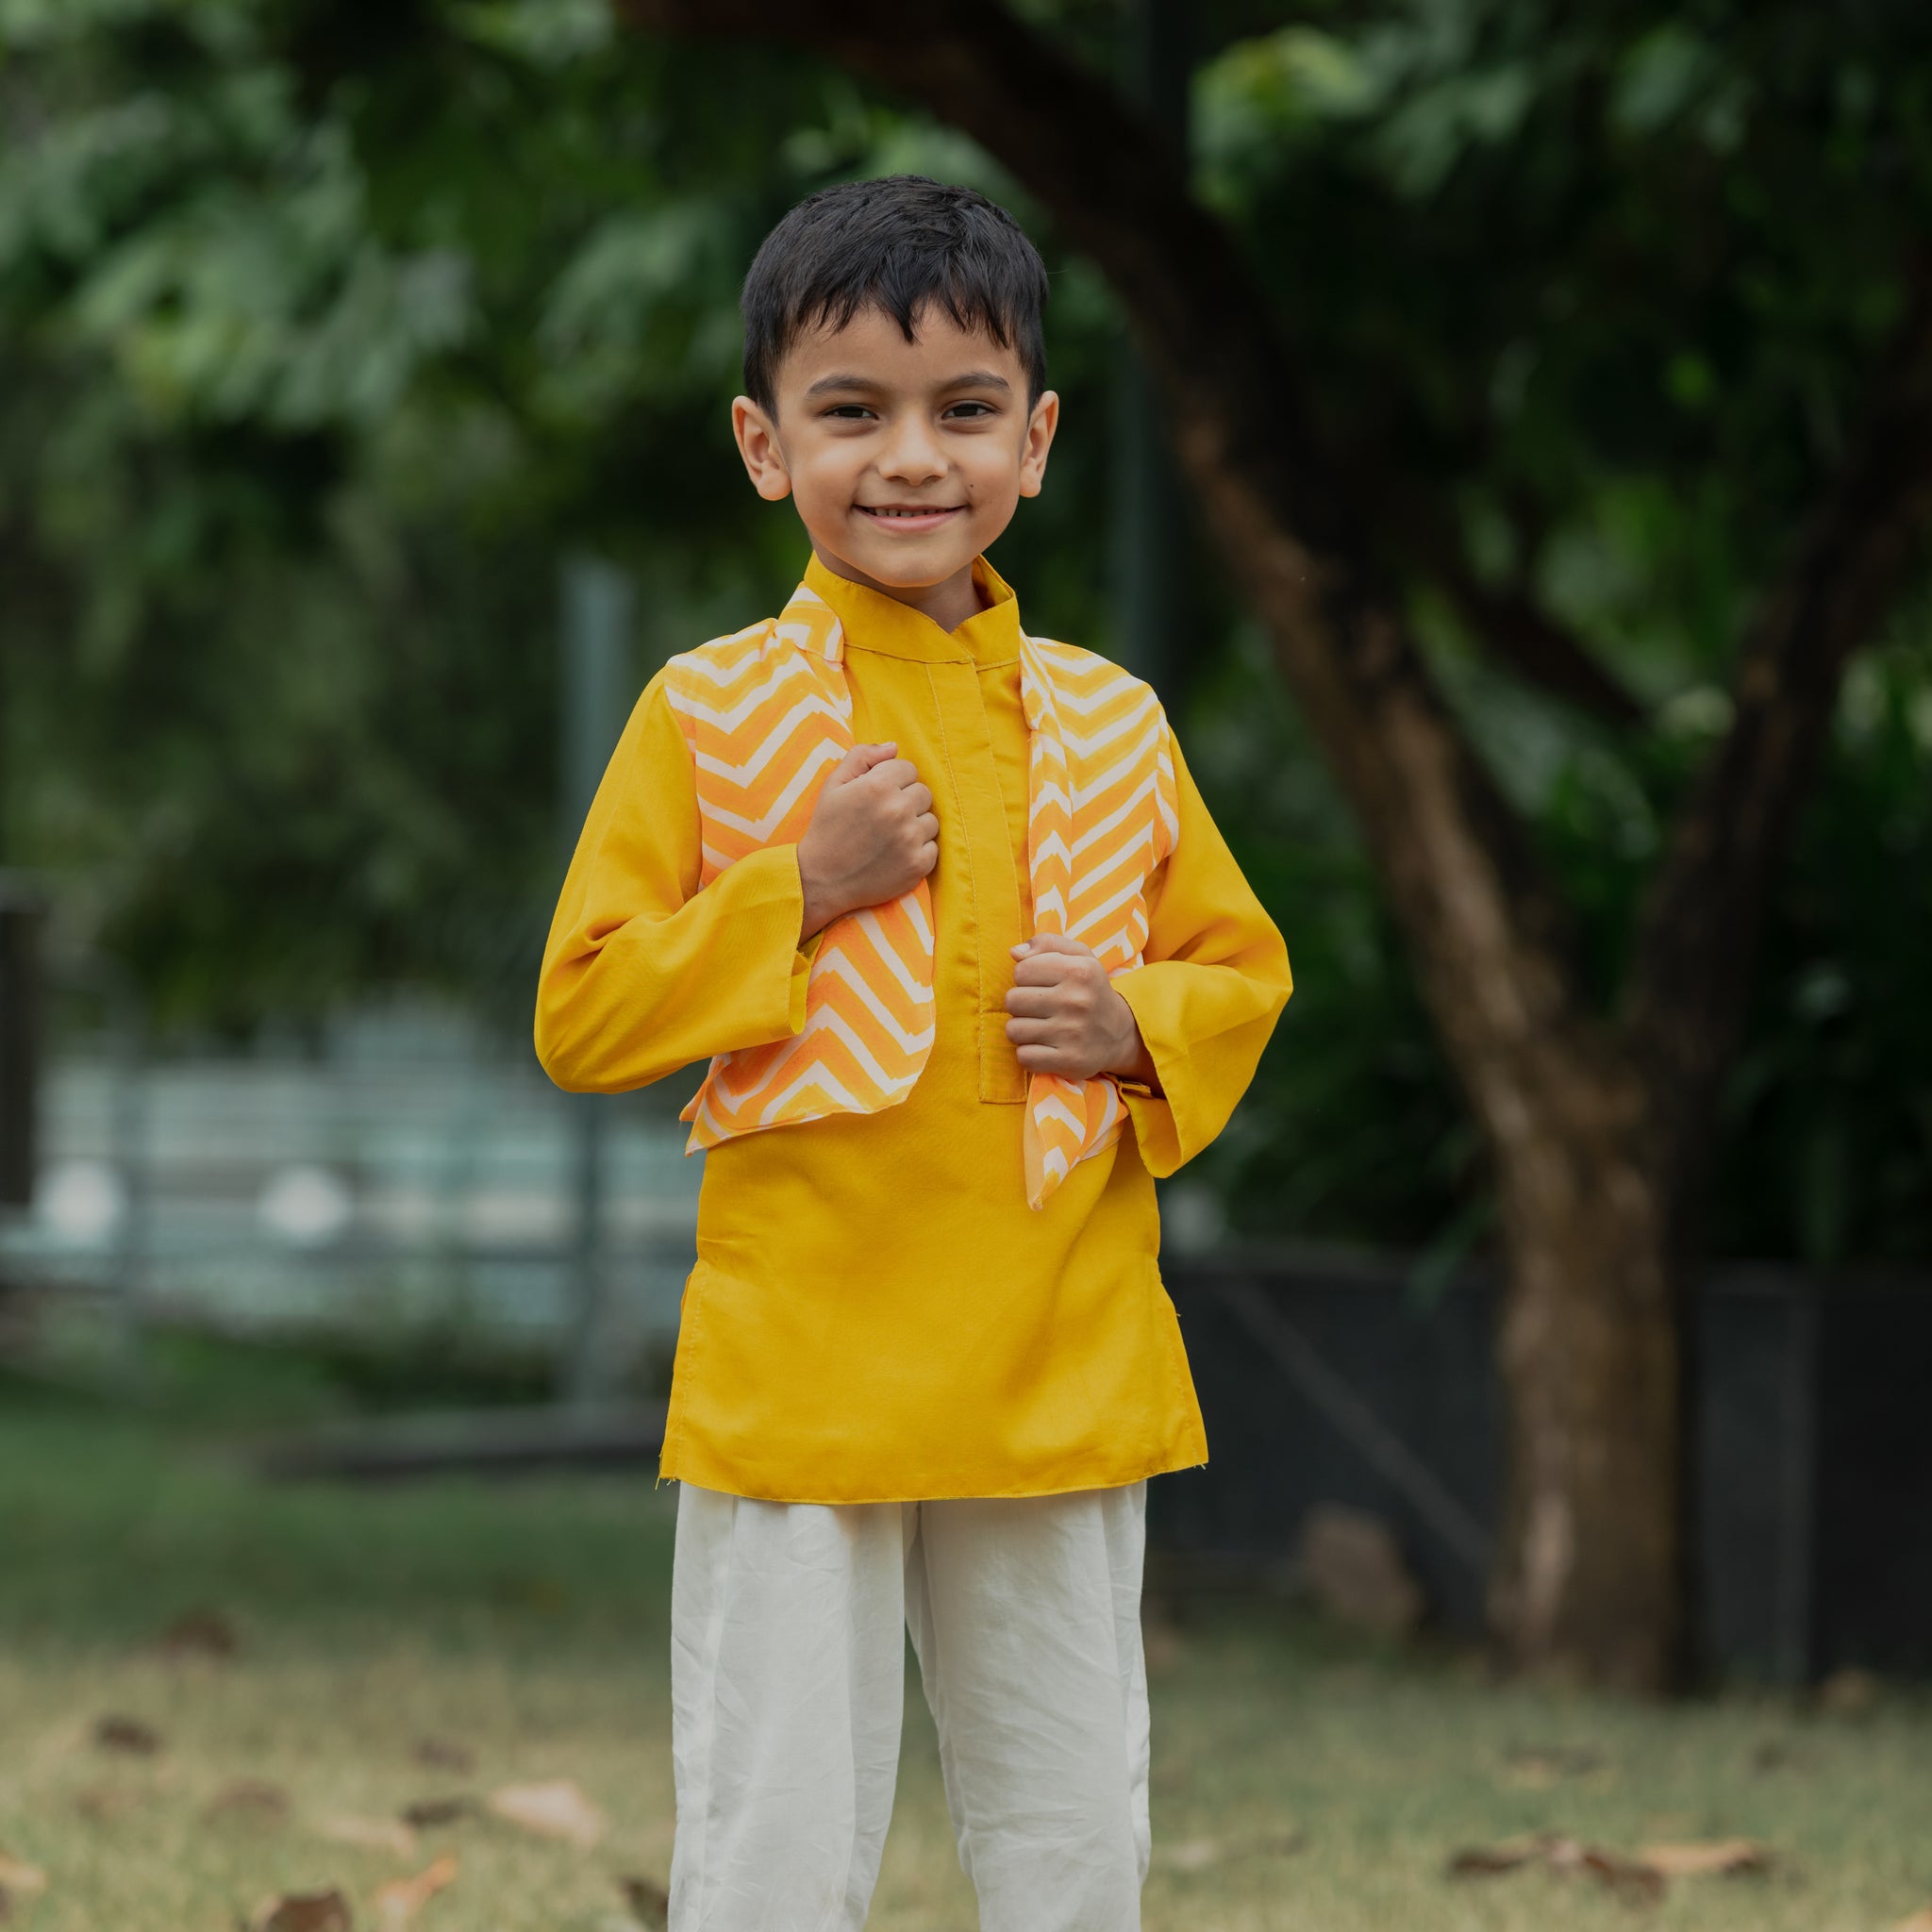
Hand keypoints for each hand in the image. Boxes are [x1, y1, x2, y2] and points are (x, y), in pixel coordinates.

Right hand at [796, 741, 938, 939]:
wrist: (820, 879)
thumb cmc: (826, 828)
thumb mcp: (833, 784)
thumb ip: (862, 756)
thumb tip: (893, 747)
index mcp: (878, 786)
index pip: (908, 769)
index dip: (892, 780)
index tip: (877, 796)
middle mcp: (898, 810)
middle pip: (923, 792)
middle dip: (906, 800)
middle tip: (883, 817)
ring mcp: (910, 839)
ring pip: (930, 820)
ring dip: (915, 825)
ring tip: (889, 836)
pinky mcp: (918, 865)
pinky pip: (933, 847)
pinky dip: (918, 850)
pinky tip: (895, 854)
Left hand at [1004, 933, 1158, 1085]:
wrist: (1121, 1034)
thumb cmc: (1090, 990)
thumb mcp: (1079, 957)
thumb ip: (1047, 944)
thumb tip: (1014, 952)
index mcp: (1079, 970)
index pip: (1021, 970)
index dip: (1025, 978)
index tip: (1041, 985)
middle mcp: (1077, 1001)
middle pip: (1012, 1000)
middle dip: (1021, 1005)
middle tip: (1040, 1009)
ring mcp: (1073, 1033)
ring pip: (1014, 1030)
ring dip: (1022, 1030)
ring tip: (1041, 1027)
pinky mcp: (1069, 1061)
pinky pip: (1024, 1057)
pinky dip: (1029, 1053)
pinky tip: (1045, 1047)